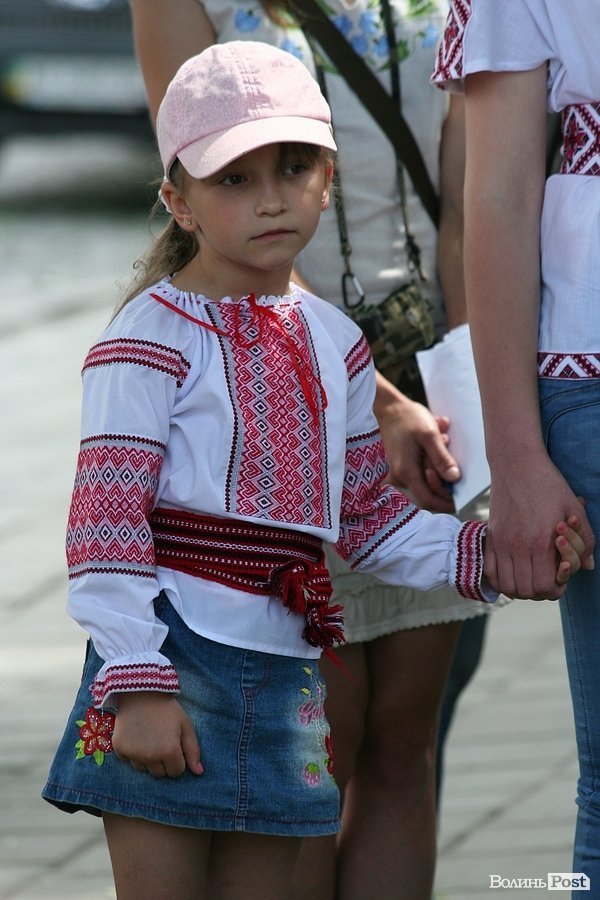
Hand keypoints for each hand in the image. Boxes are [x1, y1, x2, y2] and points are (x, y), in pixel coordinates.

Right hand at [112, 692, 202, 777]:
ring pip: (144, 769)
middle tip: (161, 741)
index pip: (176, 772)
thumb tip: (199, 773)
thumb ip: (193, 750)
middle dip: (163, 762)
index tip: (174, 745)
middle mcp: (150, 757)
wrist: (140, 692)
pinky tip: (136, 736)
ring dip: (147, 759)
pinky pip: (129, 761)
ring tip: (149, 737)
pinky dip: (133, 753)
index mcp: (169, 751)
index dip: (178, 759)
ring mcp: (133, 754)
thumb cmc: (167, 709)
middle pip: (160, 773)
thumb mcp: (185, 725)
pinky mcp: (120, 750)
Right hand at [375, 387, 459, 512]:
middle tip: (459, 470)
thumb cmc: (409, 419)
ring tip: (444, 444)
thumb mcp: (429, 435)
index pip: (428, 500)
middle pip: (427, 495)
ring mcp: (400, 473)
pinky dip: (433, 466)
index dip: (446, 503)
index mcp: (406, 471)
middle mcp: (400, 477)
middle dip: (446, 486)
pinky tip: (438, 444)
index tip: (462, 500)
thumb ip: (441, 458)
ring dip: (440, 473)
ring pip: (425, 485)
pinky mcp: (403, 468)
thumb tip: (454, 478)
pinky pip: (421, 475)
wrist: (390, 409)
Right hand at [484, 456, 594, 599]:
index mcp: (540, 542)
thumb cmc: (549, 484)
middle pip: (525, 591)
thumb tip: (588, 566)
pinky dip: (500, 580)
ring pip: (506, 585)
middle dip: (539, 592)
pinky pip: (490, 572)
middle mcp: (518, 547)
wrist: (517, 464)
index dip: (554, 590)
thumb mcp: (575, 509)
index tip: (559, 581)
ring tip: (530, 578)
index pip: (544, 586)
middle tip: (547, 580)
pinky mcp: (490, 537)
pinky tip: (512, 572)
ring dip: (519, 589)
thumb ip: (585, 541)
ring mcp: (501, 543)